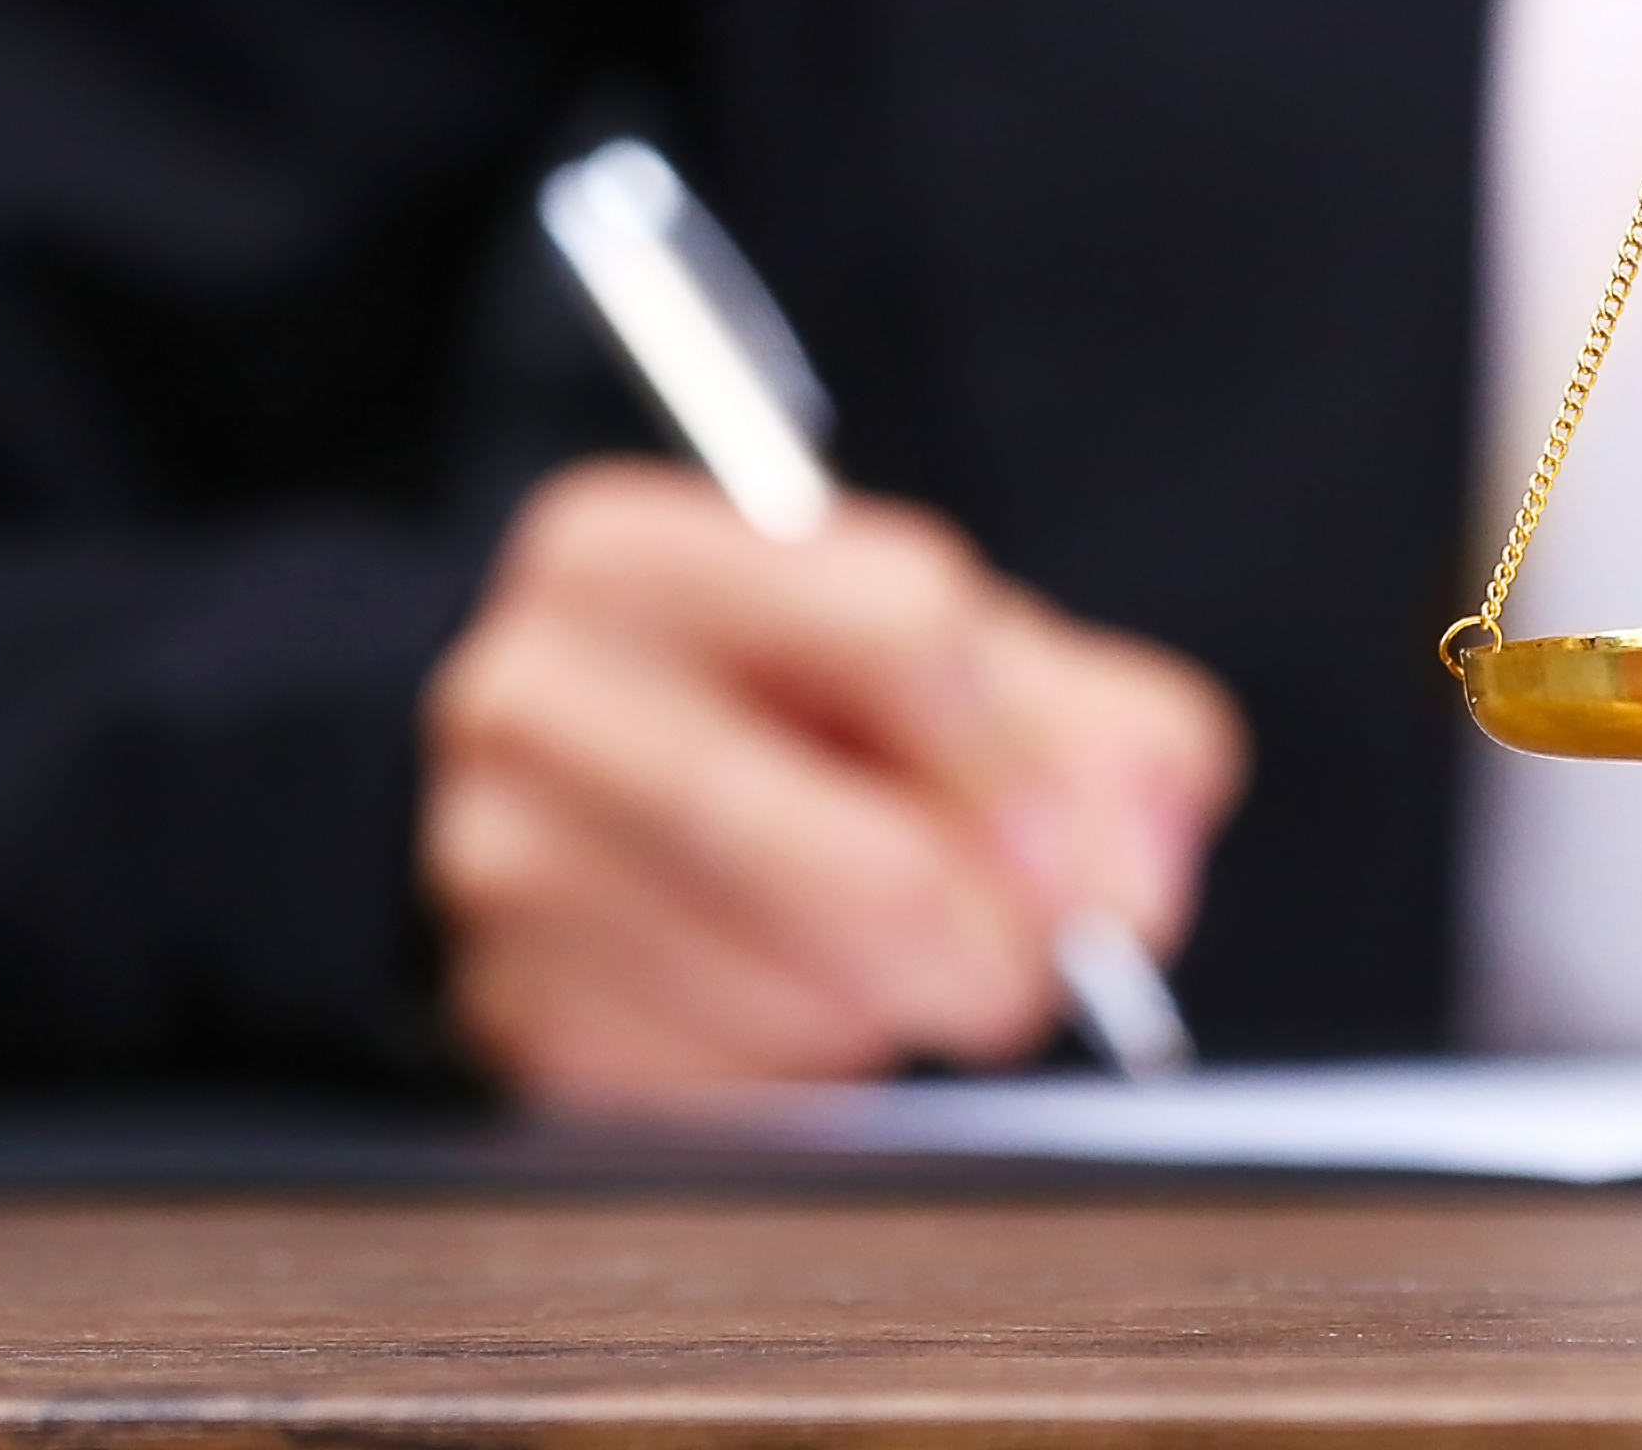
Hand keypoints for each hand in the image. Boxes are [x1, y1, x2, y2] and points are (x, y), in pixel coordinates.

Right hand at [423, 459, 1244, 1101]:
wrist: (577, 791)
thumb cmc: (787, 707)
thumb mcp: (949, 660)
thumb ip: (1093, 734)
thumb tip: (1134, 883)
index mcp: (638, 553)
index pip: (901, 626)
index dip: (1027, 755)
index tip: (1081, 841)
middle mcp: (539, 694)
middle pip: (864, 856)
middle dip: (995, 938)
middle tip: (1042, 967)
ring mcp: (507, 865)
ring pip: (804, 992)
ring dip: (893, 1003)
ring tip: (884, 953)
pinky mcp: (520, 1019)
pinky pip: (731, 1088)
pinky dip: (802, 1070)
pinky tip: (789, 996)